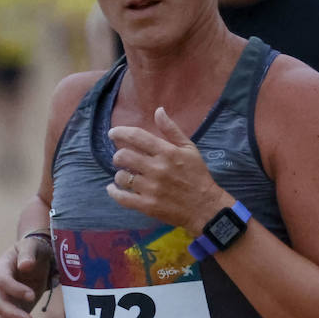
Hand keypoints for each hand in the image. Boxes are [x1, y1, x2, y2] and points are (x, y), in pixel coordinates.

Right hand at [0, 235, 53, 317]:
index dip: (15, 290)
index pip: (2, 281)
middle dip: (13, 314)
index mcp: (0, 268)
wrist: (35, 258)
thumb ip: (28, 254)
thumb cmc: (33, 249)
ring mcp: (2, 299)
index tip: (32, 295)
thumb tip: (25, 266)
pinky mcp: (12, 310)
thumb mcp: (32, 246)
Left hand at [107, 107, 228, 235]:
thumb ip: (172, 129)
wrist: (205, 207)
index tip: (112, 133)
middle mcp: (157, 169)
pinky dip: (114, 192)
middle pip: (124, 156)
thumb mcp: (190, 148)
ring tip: (126, 176)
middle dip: (118, 156)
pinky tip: (113, 189)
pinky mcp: (148, 205)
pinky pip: (122, 198)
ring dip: (120, 175)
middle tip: (121, 158)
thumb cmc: (197, 176)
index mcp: (167, 152)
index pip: (137, 136)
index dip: (120, 132)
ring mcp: (151, 188)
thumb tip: (158, 110)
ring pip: (121, 177)